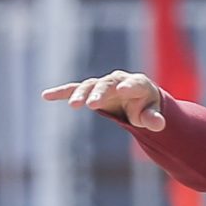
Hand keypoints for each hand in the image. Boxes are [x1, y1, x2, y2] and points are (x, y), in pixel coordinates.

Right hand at [42, 69, 166, 131]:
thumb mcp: (152, 114)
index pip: (134, 84)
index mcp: (138, 84)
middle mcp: (118, 80)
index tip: (123, 90)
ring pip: (89, 86)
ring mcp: (103, 84)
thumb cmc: (146, 107)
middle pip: (107, 84)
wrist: (136, 99)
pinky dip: (62, 92)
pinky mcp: (90, 90)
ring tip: (74, 105)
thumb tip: (158, 125)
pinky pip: (74, 89)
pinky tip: (46, 96)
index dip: (129, 86)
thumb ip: (154, 119)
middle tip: (92, 104)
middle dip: (99, 93)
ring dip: (81, 94)